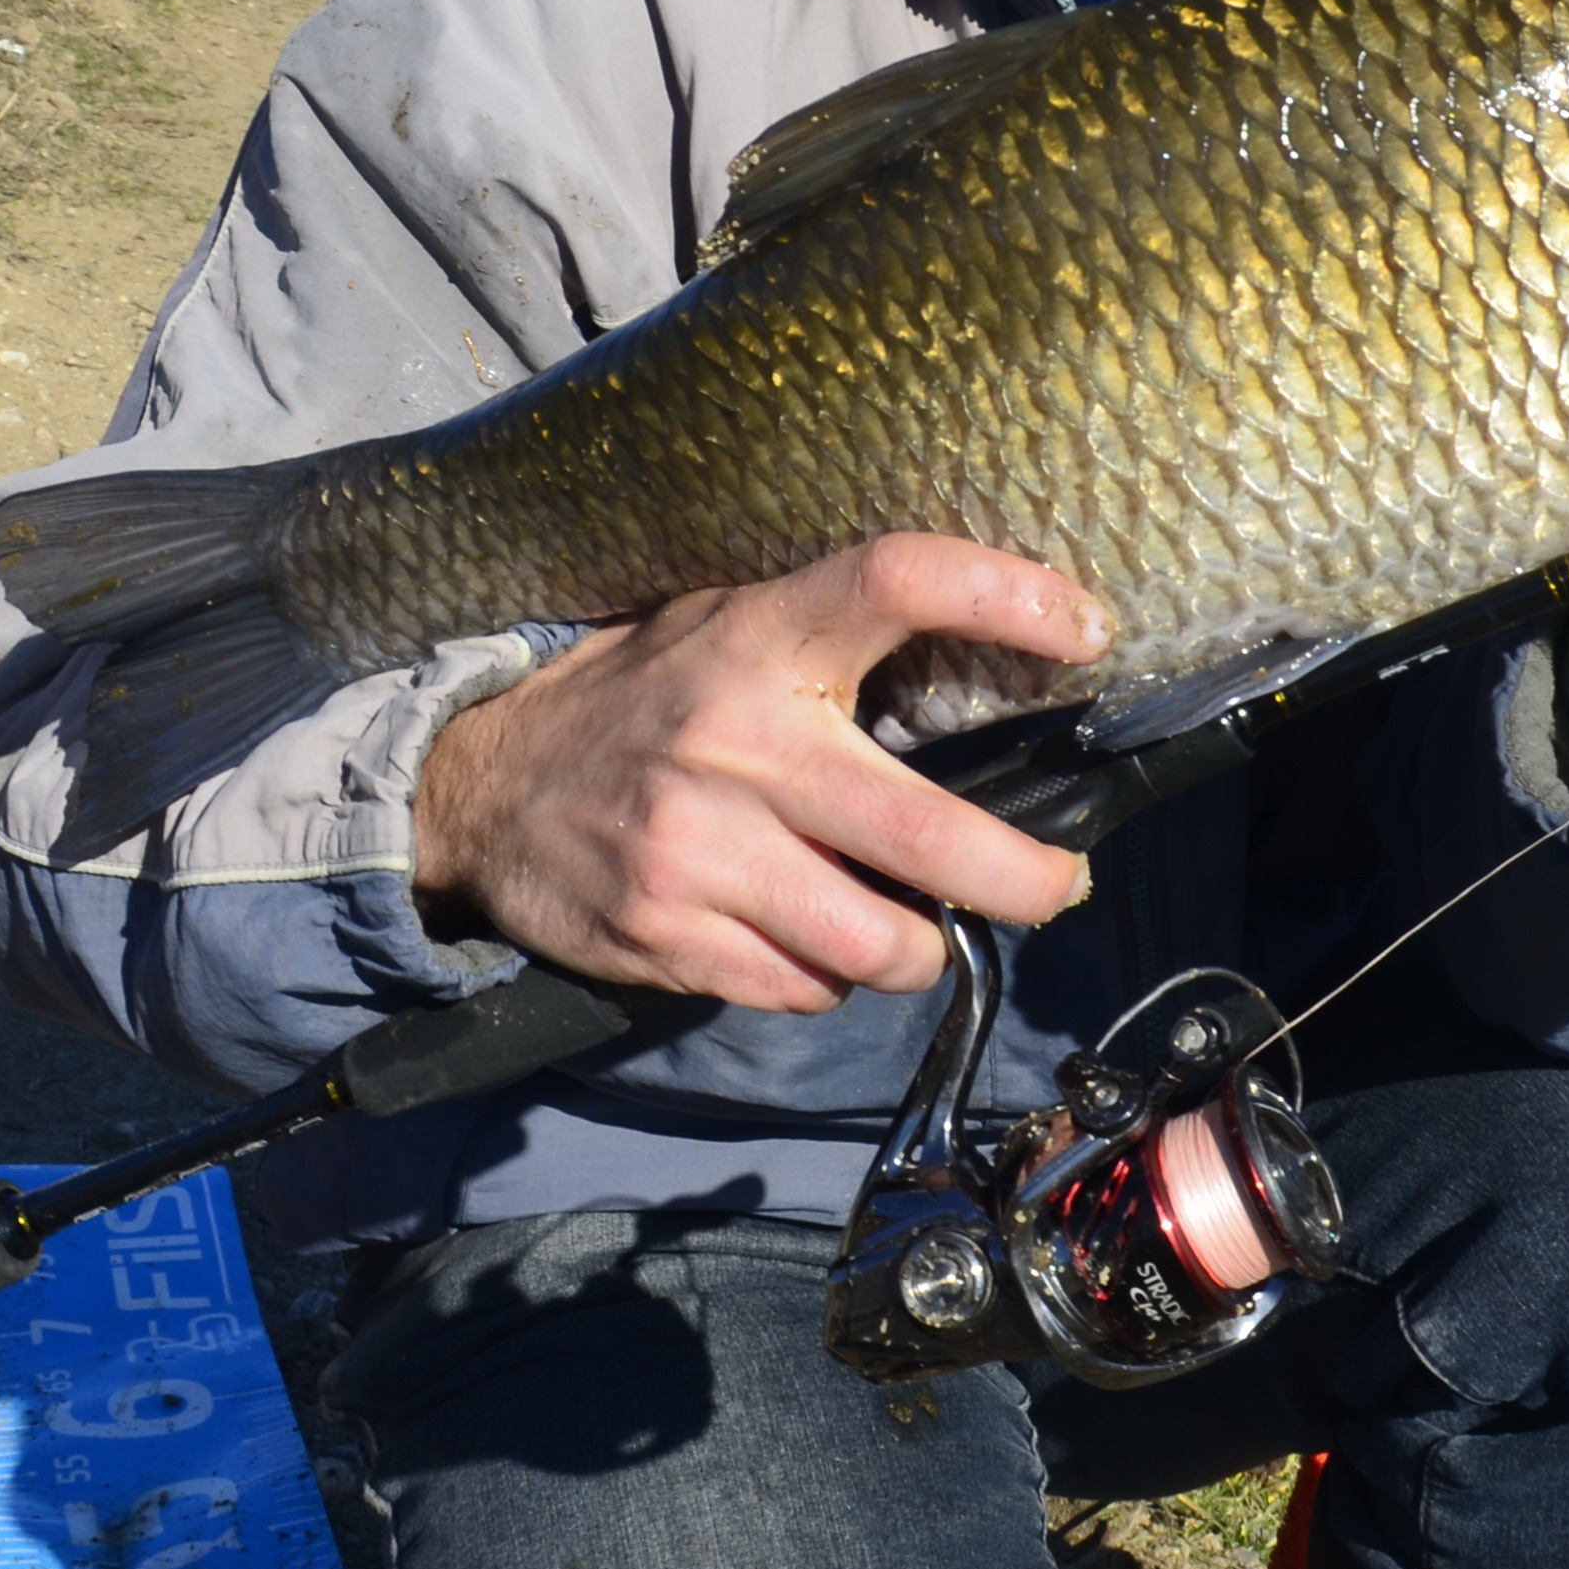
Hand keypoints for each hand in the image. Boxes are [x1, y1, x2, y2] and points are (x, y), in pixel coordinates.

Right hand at [412, 534, 1112, 1013]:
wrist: (480, 789)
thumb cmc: (640, 697)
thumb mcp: (722, 624)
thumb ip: (828, 636)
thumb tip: (996, 649)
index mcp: (760, 640)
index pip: (897, 579)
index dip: (1007, 594)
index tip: (1088, 629)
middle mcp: (737, 746)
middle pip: (926, 832)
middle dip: (1023, 878)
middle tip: (1060, 885)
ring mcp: (698, 854)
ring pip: (877, 941)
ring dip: (920, 946)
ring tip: (917, 924)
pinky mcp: (668, 939)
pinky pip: (804, 988)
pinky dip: (832, 977)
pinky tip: (816, 939)